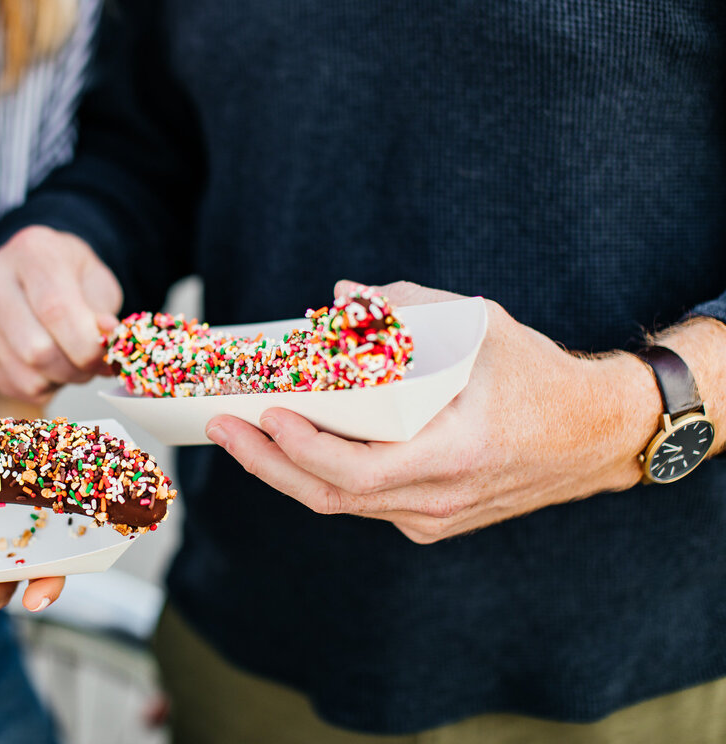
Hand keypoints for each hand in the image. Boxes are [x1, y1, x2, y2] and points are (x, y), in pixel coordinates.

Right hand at [0, 226, 122, 403]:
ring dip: (60, 380)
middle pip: (37, 350)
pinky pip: (14, 388)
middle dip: (76, 368)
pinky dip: (41, 386)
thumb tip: (107, 337)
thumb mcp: (97, 282)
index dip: (87, 345)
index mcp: (32, 251)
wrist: (33, 276)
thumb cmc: (71, 279)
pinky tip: (46, 364)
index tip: (107, 356)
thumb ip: (104, 312)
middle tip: (92, 363)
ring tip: (67, 358)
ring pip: (27, 377)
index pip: (56, 309)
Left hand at [205, 280, 659, 543]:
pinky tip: (288, 447)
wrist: (596, 435)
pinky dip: (321, 475)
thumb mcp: (480, 326)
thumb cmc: (537, 376)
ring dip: (285, 470)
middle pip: (333, 497)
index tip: (266, 417)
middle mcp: (442, 498)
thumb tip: (342, 297)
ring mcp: (435, 517)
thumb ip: (408, 307)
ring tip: (240, 434)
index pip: (359, 471)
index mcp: (456, 455)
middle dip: (267, 464)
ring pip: (342, 505)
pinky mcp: (430, 520)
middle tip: (221, 428)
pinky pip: (363, 503)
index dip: (303, 450)